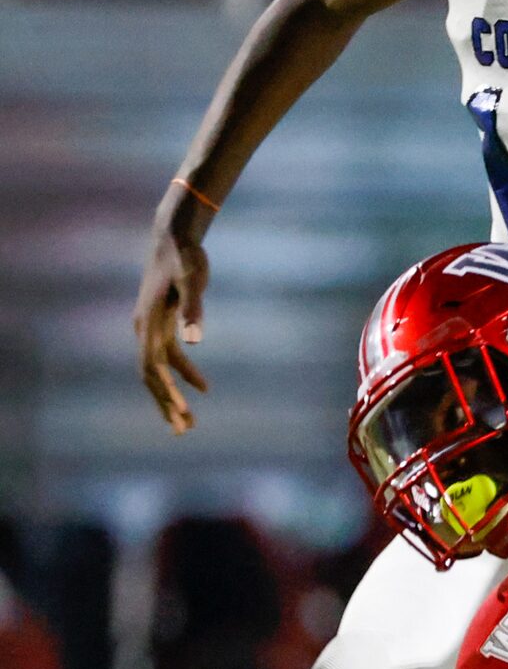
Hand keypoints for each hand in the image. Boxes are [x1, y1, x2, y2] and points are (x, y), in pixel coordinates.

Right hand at [135, 223, 210, 434]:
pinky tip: (202, 389)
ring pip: (159, 371)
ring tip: (189, 423)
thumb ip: (194, 310)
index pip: (152, 367)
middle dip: (165, 404)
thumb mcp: (193, 281)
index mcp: (148, 323)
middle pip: (151, 376)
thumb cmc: (185, 257)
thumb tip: (196, 340)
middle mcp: (144, 329)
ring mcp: (150, 328)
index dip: (165, 392)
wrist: (173, 237)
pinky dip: (183, 374)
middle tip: (183, 431)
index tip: (181, 412)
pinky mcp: (162, 324)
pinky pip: (169, 357)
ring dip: (173, 395)